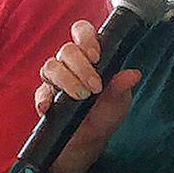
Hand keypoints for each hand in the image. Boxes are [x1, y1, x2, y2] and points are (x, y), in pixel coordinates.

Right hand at [35, 19, 140, 172]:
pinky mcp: (45, 96)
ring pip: (51, 67)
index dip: (86, 38)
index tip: (96, 56)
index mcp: (90, 56)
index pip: (82, 32)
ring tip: (81, 96)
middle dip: (81, 67)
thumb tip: (133, 75)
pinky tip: (50, 106)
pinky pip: (40, 92)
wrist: (90, 139)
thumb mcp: (119, 101)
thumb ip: (121, 87)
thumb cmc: (105, 113)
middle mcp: (70, 63)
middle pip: (67, 50)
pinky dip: (44, 98)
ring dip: (67, 80)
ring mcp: (55, 79)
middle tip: (95, 87)